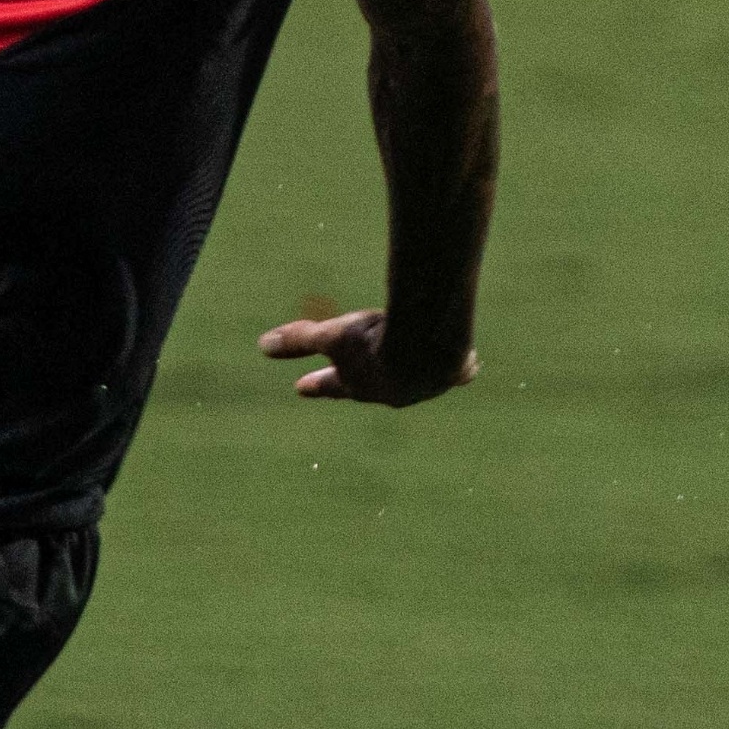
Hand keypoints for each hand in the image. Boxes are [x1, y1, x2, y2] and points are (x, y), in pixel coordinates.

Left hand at [258, 307, 477, 404]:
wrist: (428, 345)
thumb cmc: (375, 341)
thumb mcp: (331, 336)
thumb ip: (299, 340)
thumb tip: (263, 346)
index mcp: (360, 386)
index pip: (331, 385)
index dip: (317, 383)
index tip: (299, 386)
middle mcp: (394, 392)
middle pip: (371, 385)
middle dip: (358, 382)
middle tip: (349, 381)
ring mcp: (426, 386)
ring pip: (414, 379)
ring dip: (408, 374)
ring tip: (410, 366)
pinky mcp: (456, 373)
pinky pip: (458, 372)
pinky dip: (459, 369)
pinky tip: (465, 366)